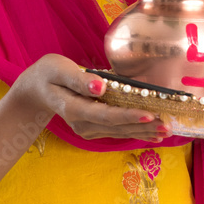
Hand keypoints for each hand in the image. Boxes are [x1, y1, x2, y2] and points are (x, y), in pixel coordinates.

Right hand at [12, 54, 169, 141]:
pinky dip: (135, 131)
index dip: (128, 115)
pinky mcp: (92, 128)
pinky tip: (152, 134)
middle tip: (167, 126)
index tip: (149, 114)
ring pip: (119, 132)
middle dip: (143, 126)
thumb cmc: (48, 74)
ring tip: (166, 131)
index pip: (106, 115)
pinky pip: (116, 131)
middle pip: (117, 127)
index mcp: (74, 109)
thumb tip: (100, 87)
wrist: (35, 90)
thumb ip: (79, 79)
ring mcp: (87, 129)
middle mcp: (82, 124)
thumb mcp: (59, 69)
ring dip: (143, 131)